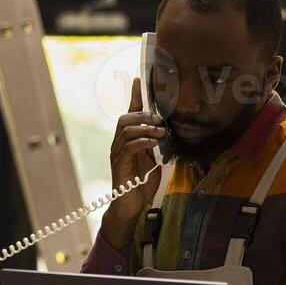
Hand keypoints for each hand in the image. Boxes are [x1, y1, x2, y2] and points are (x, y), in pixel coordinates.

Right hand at [101, 77, 166, 249]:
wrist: (129, 206)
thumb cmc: (141, 184)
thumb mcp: (154, 161)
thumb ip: (158, 146)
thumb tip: (168, 133)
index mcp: (129, 140)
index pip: (131, 113)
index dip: (135, 96)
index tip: (139, 78)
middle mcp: (120, 143)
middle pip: (125, 117)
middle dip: (142, 113)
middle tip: (159, 118)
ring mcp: (117, 153)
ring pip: (126, 129)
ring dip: (145, 128)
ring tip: (160, 132)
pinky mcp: (119, 164)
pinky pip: (128, 147)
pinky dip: (142, 142)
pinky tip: (153, 143)